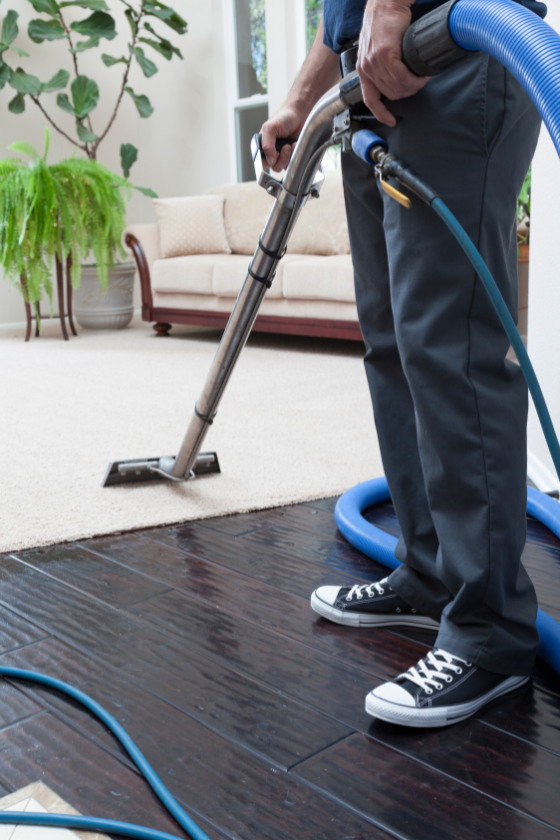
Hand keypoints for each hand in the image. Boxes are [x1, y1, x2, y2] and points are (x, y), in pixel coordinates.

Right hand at [261, 104, 306, 172]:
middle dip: (280, 159)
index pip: (260, 162)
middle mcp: (272, 152)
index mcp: (263, 146)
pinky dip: (295, 156)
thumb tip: (269, 160)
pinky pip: (292, 164)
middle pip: (272, 166)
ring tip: (290, 145)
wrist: (300, 114)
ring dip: (287, 157)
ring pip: (282, 167)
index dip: (267, 161)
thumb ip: (266, 144)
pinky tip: (296, 145)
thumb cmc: (284, 117)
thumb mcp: (270, 128)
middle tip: (285, 147)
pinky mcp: (293, 156)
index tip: (274, 154)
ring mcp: (283, 155)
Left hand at [358, 0, 428, 125]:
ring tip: (422, 79)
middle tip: (418, 85)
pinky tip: (422, 75)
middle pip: (390, 95)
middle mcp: (365, 67)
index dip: (381, 113)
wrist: (386, 2)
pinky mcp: (384, 54)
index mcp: (362, 68)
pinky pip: (402, 77)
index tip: (391, 120)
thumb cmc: (384, 20)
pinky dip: (414, 79)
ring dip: (413, 86)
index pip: (369, 99)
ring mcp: (374, 61)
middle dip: (407, 93)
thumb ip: (381, 65)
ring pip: (397, 87)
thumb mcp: (376, 48)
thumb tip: (394, 78)